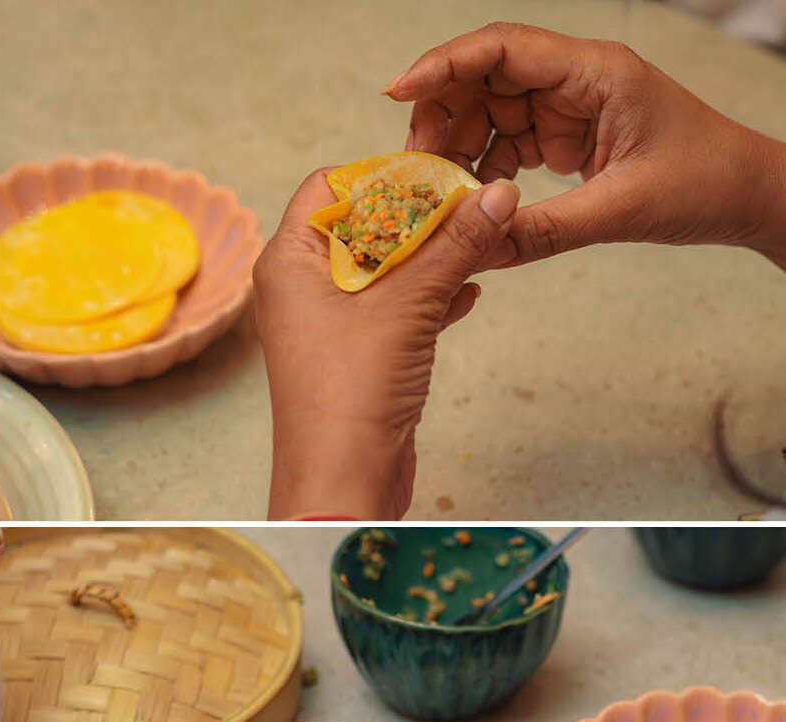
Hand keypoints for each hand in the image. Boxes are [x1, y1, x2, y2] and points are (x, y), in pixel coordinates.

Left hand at [253, 168, 519, 518]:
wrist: (342, 482)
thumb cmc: (349, 395)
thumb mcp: (408, 306)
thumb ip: (453, 246)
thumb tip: (495, 196)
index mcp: (290, 261)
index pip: (331, 187)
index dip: (385, 176)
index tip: (440, 176)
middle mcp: (303, 287)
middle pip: (365, 225)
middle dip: (421, 215)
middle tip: (472, 203)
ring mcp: (330, 323)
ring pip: (386, 269)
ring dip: (432, 256)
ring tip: (481, 240)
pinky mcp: (358, 354)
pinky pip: (396, 309)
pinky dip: (430, 296)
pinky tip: (468, 290)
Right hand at [386, 22, 785, 292]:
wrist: (744, 196)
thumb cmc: (703, 183)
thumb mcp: (622, 211)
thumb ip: (546, 232)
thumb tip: (480, 251)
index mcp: (595, 72)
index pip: (504, 49)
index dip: (445, 65)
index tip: (398, 91)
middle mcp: (575, 81)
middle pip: (486, 79)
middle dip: (444, 116)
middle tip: (416, 167)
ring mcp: (569, 109)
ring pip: (492, 115)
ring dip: (461, 150)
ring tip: (441, 193)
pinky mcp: (567, 140)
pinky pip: (509, 146)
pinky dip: (486, 173)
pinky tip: (474, 202)